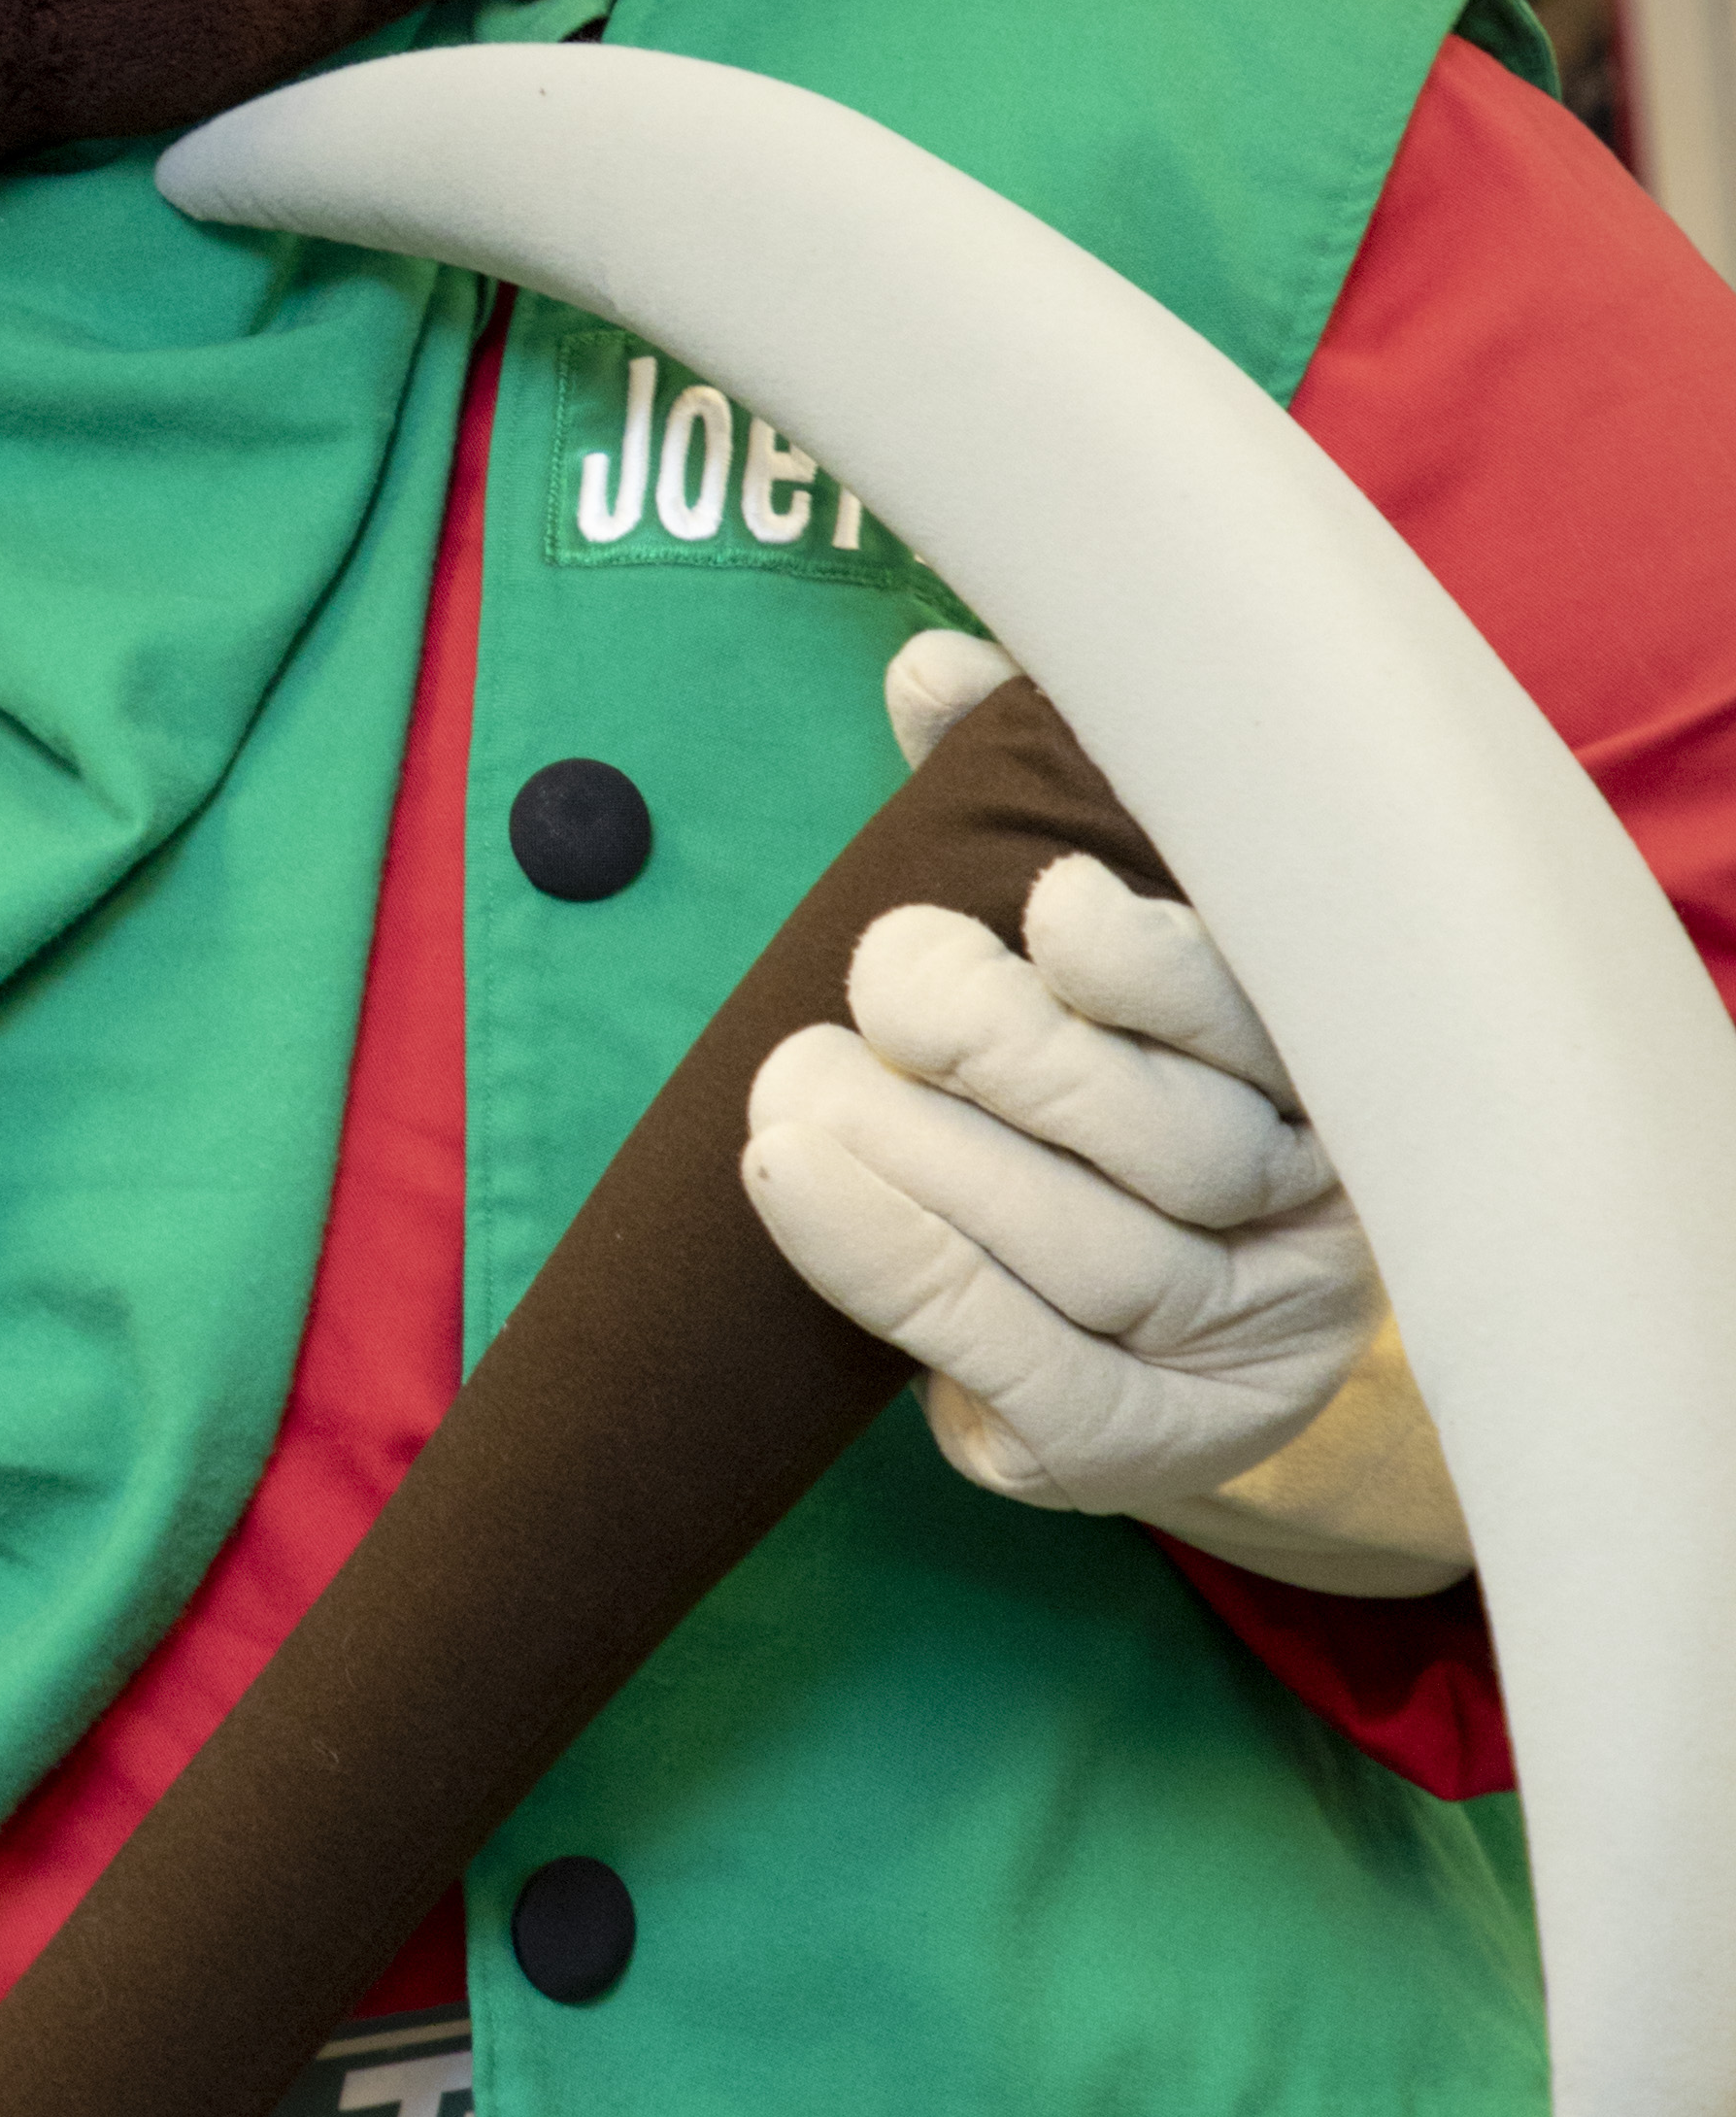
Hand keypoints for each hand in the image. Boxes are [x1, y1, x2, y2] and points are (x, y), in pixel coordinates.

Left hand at [741, 639, 1379, 1526]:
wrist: (1131, 1334)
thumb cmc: (1088, 1086)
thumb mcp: (1074, 944)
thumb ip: (1016, 796)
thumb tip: (933, 670)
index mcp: (1328, 1069)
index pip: (1280, 1024)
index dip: (1169, 971)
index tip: (1055, 904)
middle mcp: (1316, 1215)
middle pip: (1182, 1146)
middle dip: (1012, 1052)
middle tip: (881, 977)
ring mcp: (1243, 1348)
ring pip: (1098, 1258)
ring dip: (922, 1160)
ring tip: (788, 1084)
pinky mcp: (1139, 1446)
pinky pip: (1020, 1366)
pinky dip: (891, 1267)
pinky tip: (786, 1177)